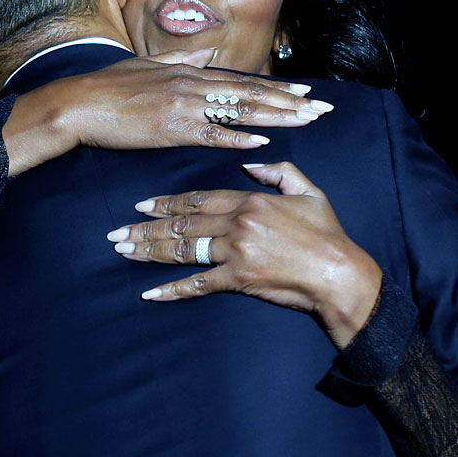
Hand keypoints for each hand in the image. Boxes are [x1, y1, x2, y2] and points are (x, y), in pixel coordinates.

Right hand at [4, 49, 332, 174]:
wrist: (79, 103)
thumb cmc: (108, 87)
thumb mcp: (147, 65)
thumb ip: (180, 60)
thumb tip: (206, 55)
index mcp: (187, 71)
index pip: (242, 81)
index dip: (276, 87)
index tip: (304, 91)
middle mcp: (192, 84)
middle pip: (250, 93)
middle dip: (289, 101)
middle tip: (322, 107)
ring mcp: (183, 106)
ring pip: (239, 111)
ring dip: (275, 116)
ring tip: (305, 120)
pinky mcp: (170, 128)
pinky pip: (211, 133)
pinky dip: (237, 136)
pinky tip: (262, 139)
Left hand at [105, 161, 381, 349]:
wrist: (339, 274)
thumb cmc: (327, 233)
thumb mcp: (308, 191)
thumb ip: (279, 172)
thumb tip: (251, 163)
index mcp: (249, 201)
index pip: (198, 198)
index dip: (167, 201)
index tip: (142, 204)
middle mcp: (236, 224)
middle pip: (182, 223)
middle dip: (146, 228)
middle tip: (117, 232)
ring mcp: (235, 253)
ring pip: (183, 250)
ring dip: (150, 251)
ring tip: (124, 253)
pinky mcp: (238, 281)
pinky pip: (198, 284)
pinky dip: (173, 290)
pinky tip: (150, 293)